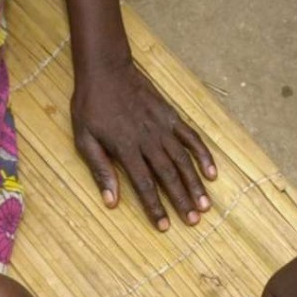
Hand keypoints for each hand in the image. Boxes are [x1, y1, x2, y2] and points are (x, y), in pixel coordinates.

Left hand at [71, 60, 215, 230]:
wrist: (106, 69)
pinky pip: (192, 137)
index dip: (155, 207)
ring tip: (206, 205)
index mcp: (125, 148)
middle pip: (169, 175)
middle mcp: (148, 140)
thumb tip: (110, 201)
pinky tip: (212, 172)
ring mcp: (162, 127)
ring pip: (183, 160)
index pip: (144, 184)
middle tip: (194, 221)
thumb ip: (100, 169)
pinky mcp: (171, 116)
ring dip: (195, 183)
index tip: (165, 226)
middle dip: (182, 200)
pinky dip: (203, 155)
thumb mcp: (84, 139)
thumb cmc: (91, 107)